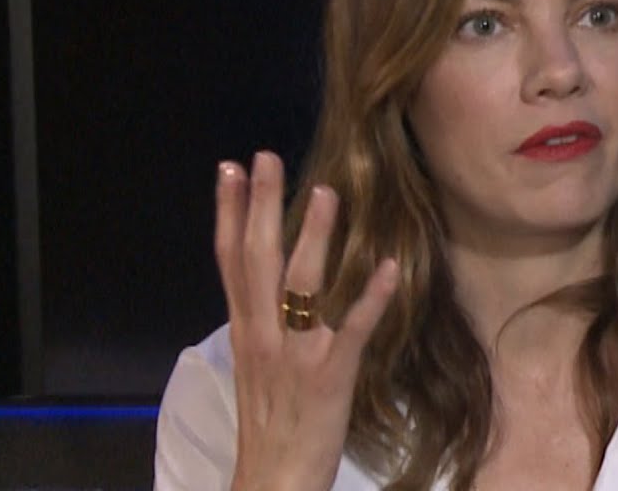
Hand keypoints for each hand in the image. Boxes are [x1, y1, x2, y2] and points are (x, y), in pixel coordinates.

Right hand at [215, 151, 399, 490]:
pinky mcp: (331, 374)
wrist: (272, 479)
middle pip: (257, 258)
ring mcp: (296, 352)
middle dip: (261, 205)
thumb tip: (265, 284)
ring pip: (301, 284)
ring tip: (327, 192)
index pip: (229, 260)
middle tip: (266, 158)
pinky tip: (389, 267)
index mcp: (244, 330)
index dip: (229, 212)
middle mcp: (263, 334)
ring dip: (315, 237)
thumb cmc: (270, 422)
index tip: (230, 168)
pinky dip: (371, 297)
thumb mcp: (254, 364)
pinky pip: (353, 328)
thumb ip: (260, 321)